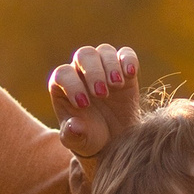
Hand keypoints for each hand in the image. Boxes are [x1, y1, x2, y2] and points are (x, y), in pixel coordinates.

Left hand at [49, 44, 142, 158]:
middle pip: (84, 55)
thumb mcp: (80, 142)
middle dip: (92, 71)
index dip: (72, 85)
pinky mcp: (124, 69)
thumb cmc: (91, 139)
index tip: (84, 105)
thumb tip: (75, 125)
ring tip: (116, 85)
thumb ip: (73, 135)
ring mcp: (103, 68)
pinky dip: (129, 60)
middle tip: (101, 94)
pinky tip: (130, 74)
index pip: (63, 74)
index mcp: (63, 86)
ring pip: (104, 51)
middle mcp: (82, 72)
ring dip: (110, 65)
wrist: (116, 140)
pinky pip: (126, 54)